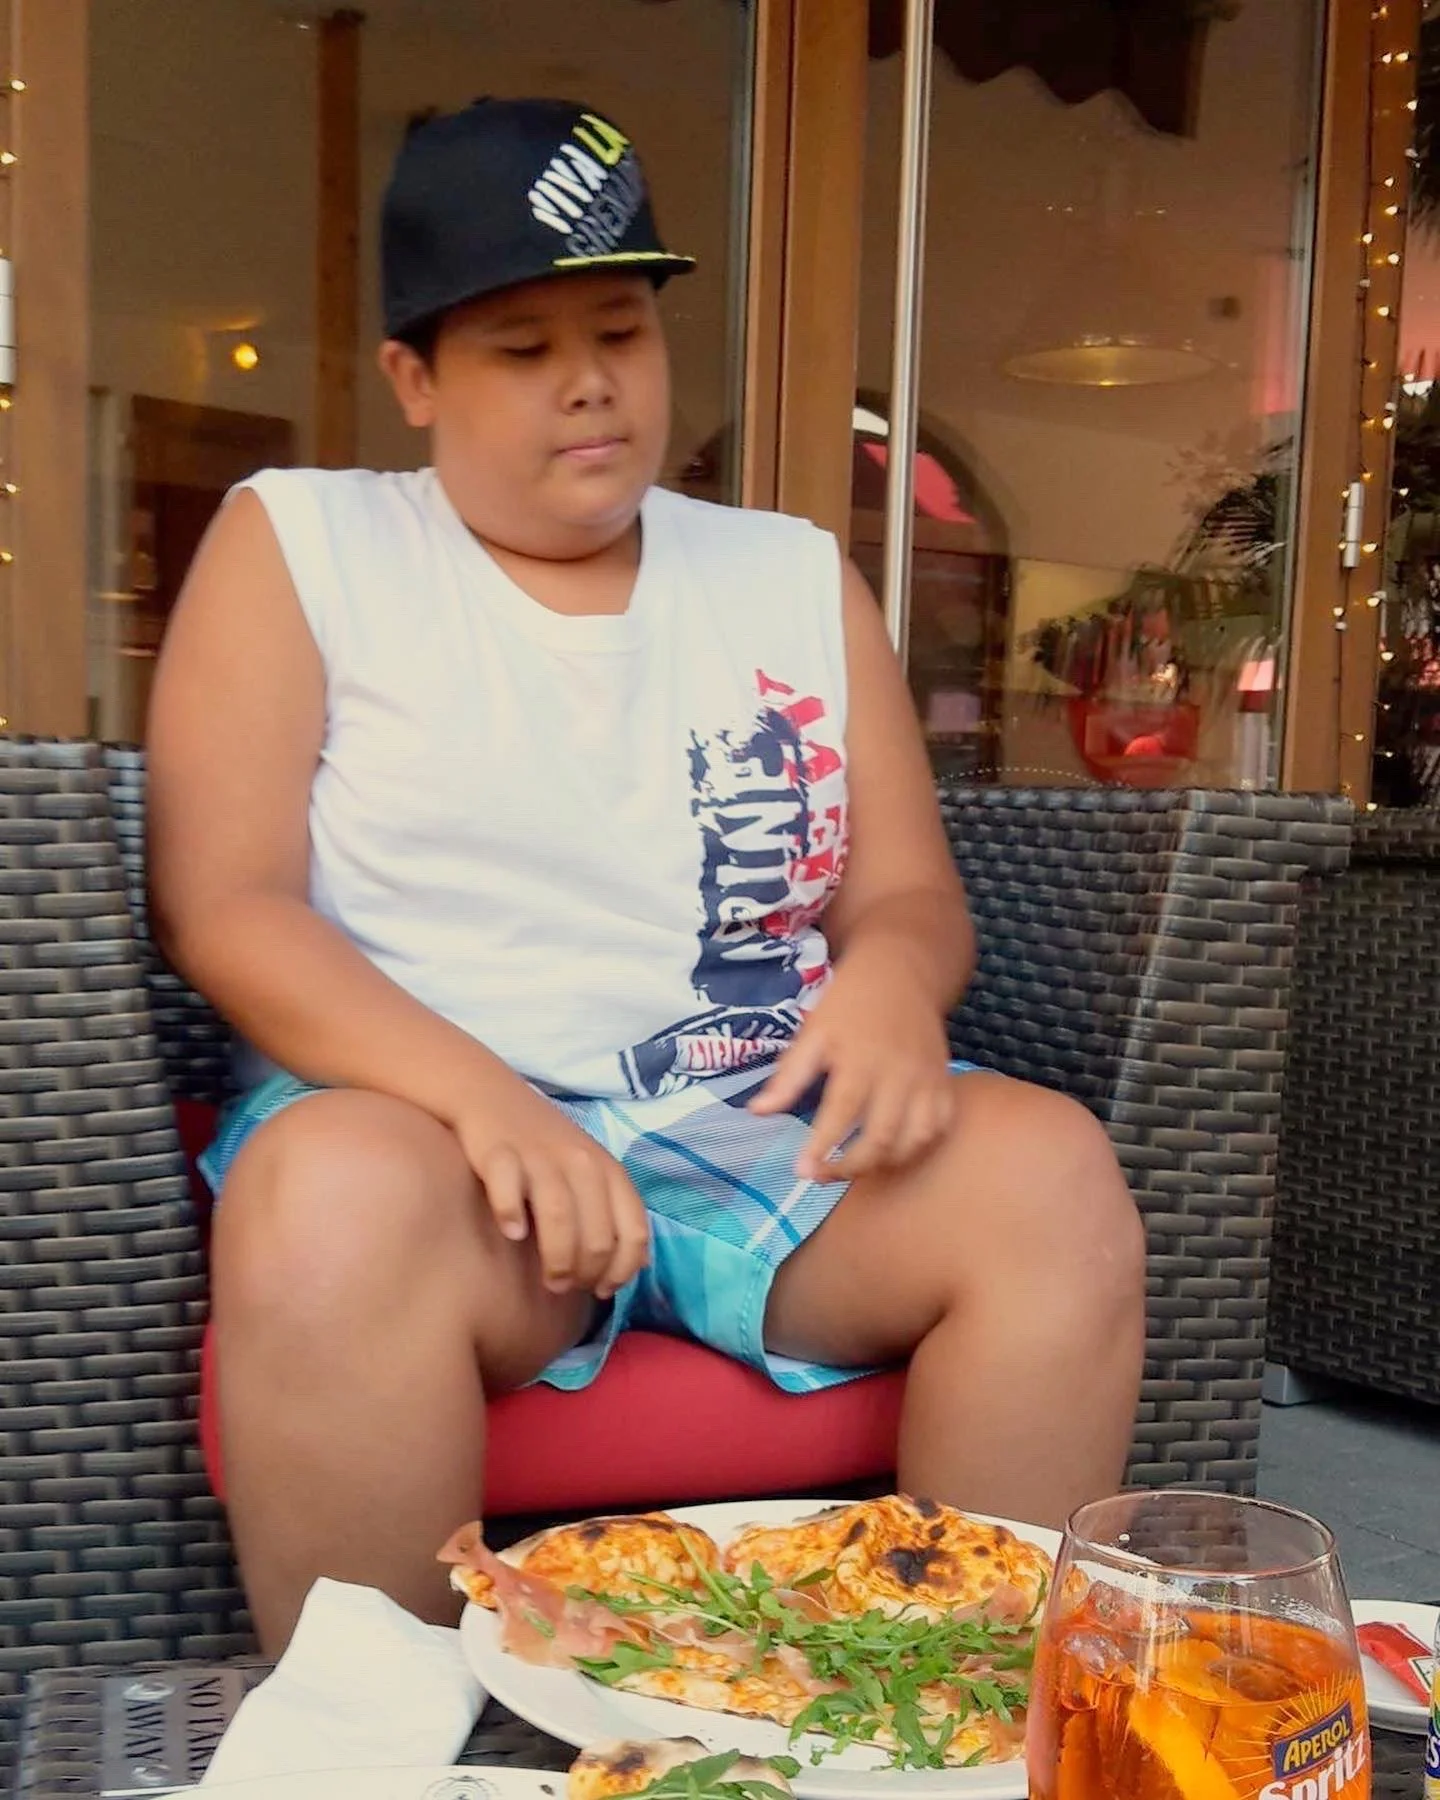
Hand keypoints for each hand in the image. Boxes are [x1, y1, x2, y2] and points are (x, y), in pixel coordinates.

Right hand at [453, 1084, 649, 1299]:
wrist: (492, 1096)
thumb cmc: (546, 1147)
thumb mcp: (592, 1172)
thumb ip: (616, 1212)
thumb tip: (641, 1264)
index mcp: (610, 1170)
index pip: (634, 1231)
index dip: (622, 1270)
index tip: (601, 1290)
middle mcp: (582, 1162)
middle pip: (597, 1235)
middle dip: (586, 1273)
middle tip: (567, 1287)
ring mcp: (541, 1157)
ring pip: (561, 1218)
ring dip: (558, 1259)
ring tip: (549, 1282)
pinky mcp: (500, 1152)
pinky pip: (509, 1189)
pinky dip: (511, 1215)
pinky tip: (512, 1233)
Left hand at [749, 958, 954, 1183]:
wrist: (900, 972)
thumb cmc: (849, 1002)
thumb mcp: (813, 1031)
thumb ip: (789, 1075)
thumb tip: (757, 1112)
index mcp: (860, 1059)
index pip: (841, 1113)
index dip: (821, 1147)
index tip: (801, 1170)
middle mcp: (898, 1074)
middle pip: (880, 1138)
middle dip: (849, 1167)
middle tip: (820, 1176)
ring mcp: (926, 1081)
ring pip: (913, 1141)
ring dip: (882, 1163)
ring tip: (851, 1165)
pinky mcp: (944, 1082)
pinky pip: (938, 1128)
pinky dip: (916, 1147)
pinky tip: (890, 1149)